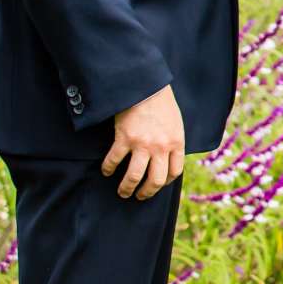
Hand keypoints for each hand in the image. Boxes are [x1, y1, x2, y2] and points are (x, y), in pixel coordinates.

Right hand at [102, 84, 184, 200]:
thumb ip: (172, 141)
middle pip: (156, 180)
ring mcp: (143, 144)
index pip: (174, 171)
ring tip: (123, 192)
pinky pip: (114, 161)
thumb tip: (167, 158)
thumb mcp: (175, 123)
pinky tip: (106, 170)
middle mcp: (161, 147)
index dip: (166, 182)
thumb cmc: (162, 104)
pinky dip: (108, 169)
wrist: (146, 87)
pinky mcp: (125, 139)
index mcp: (176, 142)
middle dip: (146, 193)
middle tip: (139, 196)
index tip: (158, 185)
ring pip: (134, 177)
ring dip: (127, 188)